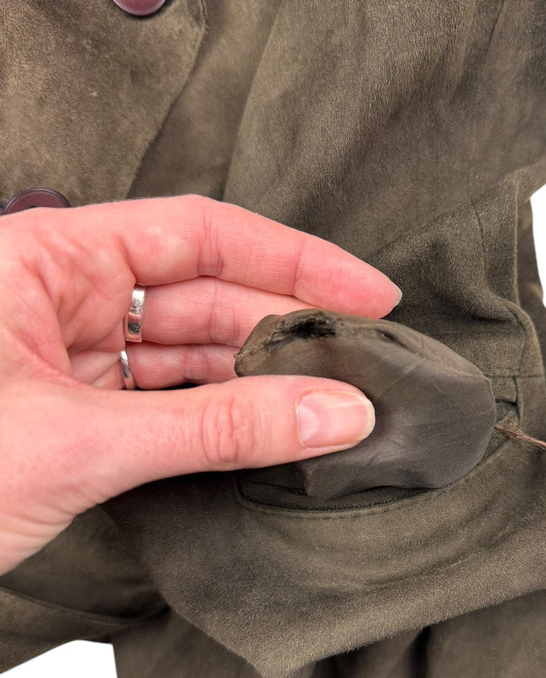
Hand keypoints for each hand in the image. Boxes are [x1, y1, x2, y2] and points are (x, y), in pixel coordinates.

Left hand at [0, 195, 400, 573]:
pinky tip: (271, 434)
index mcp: (45, 260)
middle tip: (363, 366)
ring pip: (189, 357)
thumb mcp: (84, 443)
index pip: (198, 234)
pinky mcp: (74, 417)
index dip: (294, 260)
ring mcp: (67, 360)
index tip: (368, 293)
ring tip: (333, 406)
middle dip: (285, 331)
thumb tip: (332, 412)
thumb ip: (217, 427)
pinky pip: (166, 407)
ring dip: (259, 383)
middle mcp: (60, 298)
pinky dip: (219, 423)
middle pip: (204, 297)